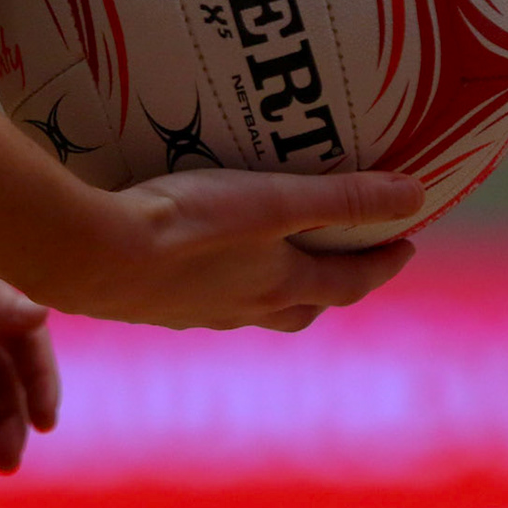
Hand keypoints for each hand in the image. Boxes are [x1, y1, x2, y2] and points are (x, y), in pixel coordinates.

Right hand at [58, 168, 423, 330]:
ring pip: (252, 302)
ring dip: (275, 282)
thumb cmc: (188, 226)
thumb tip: (417, 197)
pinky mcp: (153, 302)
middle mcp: (242, 308)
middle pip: (303, 305)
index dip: (382, 265)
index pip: (348, 283)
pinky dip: (222, 277)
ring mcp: (195, 310)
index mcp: (279, 286)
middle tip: (347, 257)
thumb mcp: (274, 201)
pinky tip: (202, 256)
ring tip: (273, 249)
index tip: (408, 245)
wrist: (90, 256)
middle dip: (332, 284)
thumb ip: (342, 198)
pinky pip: (204, 294)